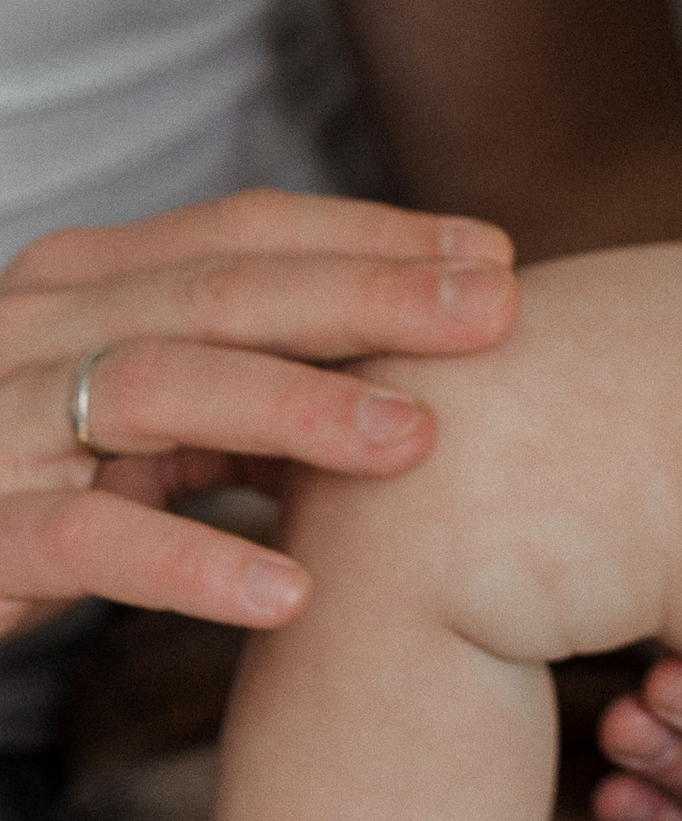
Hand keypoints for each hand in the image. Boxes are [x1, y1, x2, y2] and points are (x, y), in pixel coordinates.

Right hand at [0, 190, 519, 637]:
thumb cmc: (19, 488)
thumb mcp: (133, 422)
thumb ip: (239, 383)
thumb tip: (411, 370)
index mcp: (83, 282)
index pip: (243, 230)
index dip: (373, 235)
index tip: (494, 256)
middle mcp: (36, 328)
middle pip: (222, 289)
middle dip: (369, 295)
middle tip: (496, 314)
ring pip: (158, 387)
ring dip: (297, 409)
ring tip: (418, 440)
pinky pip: (85, 540)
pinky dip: (190, 562)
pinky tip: (288, 590)